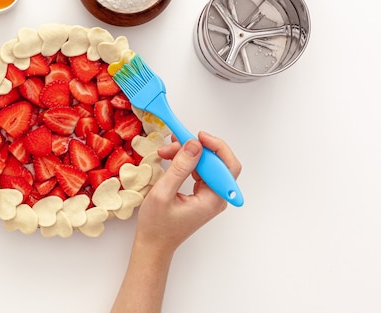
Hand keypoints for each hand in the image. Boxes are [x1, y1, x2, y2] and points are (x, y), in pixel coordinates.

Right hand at [134, 131, 241, 254]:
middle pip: (217, 163)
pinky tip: (172, 157)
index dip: (216, 147)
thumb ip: (180, 168)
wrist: (153, 245)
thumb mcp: (163, 193)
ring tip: (167, 151)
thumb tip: (194, 145)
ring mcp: (210, 196)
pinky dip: (187, 162)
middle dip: (196, 149)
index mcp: (213, 199)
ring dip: (188, 154)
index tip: (197, 136)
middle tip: (175, 142)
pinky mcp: (201, 195)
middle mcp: (216, 197)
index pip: (227, 166)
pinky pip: (200, 172)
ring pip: (207, 165)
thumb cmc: (157, 225)